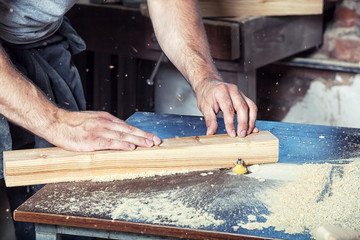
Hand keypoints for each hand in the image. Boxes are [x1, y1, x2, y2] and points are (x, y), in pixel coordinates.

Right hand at [45, 110, 161, 150]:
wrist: (55, 122)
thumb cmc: (73, 123)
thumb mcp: (93, 120)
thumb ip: (106, 126)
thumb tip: (119, 134)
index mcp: (106, 119)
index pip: (128, 126)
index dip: (141, 132)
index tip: (152, 137)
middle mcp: (105, 123)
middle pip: (129, 130)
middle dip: (144, 136)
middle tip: (157, 141)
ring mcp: (99, 131)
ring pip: (122, 136)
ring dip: (137, 141)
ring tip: (149, 144)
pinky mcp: (91, 140)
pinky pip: (109, 143)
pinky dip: (121, 145)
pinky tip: (130, 148)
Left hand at [195, 79, 257, 136]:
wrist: (209, 84)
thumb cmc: (206, 95)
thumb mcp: (204, 107)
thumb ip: (209, 120)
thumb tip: (211, 133)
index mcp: (221, 91)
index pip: (228, 109)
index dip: (231, 123)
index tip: (232, 134)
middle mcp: (233, 90)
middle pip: (242, 107)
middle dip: (244, 123)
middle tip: (241, 135)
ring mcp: (240, 93)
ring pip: (251, 107)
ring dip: (251, 121)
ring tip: (247, 132)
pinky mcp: (244, 97)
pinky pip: (252, 107)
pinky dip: (253, 118)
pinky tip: (251, 127)